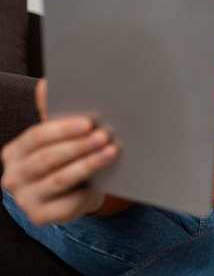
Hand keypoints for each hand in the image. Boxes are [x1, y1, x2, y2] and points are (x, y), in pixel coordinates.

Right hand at [1, 79, 118, 224]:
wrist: (74, 192)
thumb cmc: (67, 157)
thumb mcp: (61, 136)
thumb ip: (54, 113)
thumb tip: (46, 83)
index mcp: (15, 151)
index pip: (37, 136)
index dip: (63, 129)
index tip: (89, 122)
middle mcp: (13, 176)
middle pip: (48, 158)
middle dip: (79, 146)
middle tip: (105, 136)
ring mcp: (24, 199)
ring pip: (60, 180)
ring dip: (88, 165)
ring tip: (111, 152)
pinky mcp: (40, 217)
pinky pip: (66, 205)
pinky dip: (86, 193)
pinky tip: (102, 184)